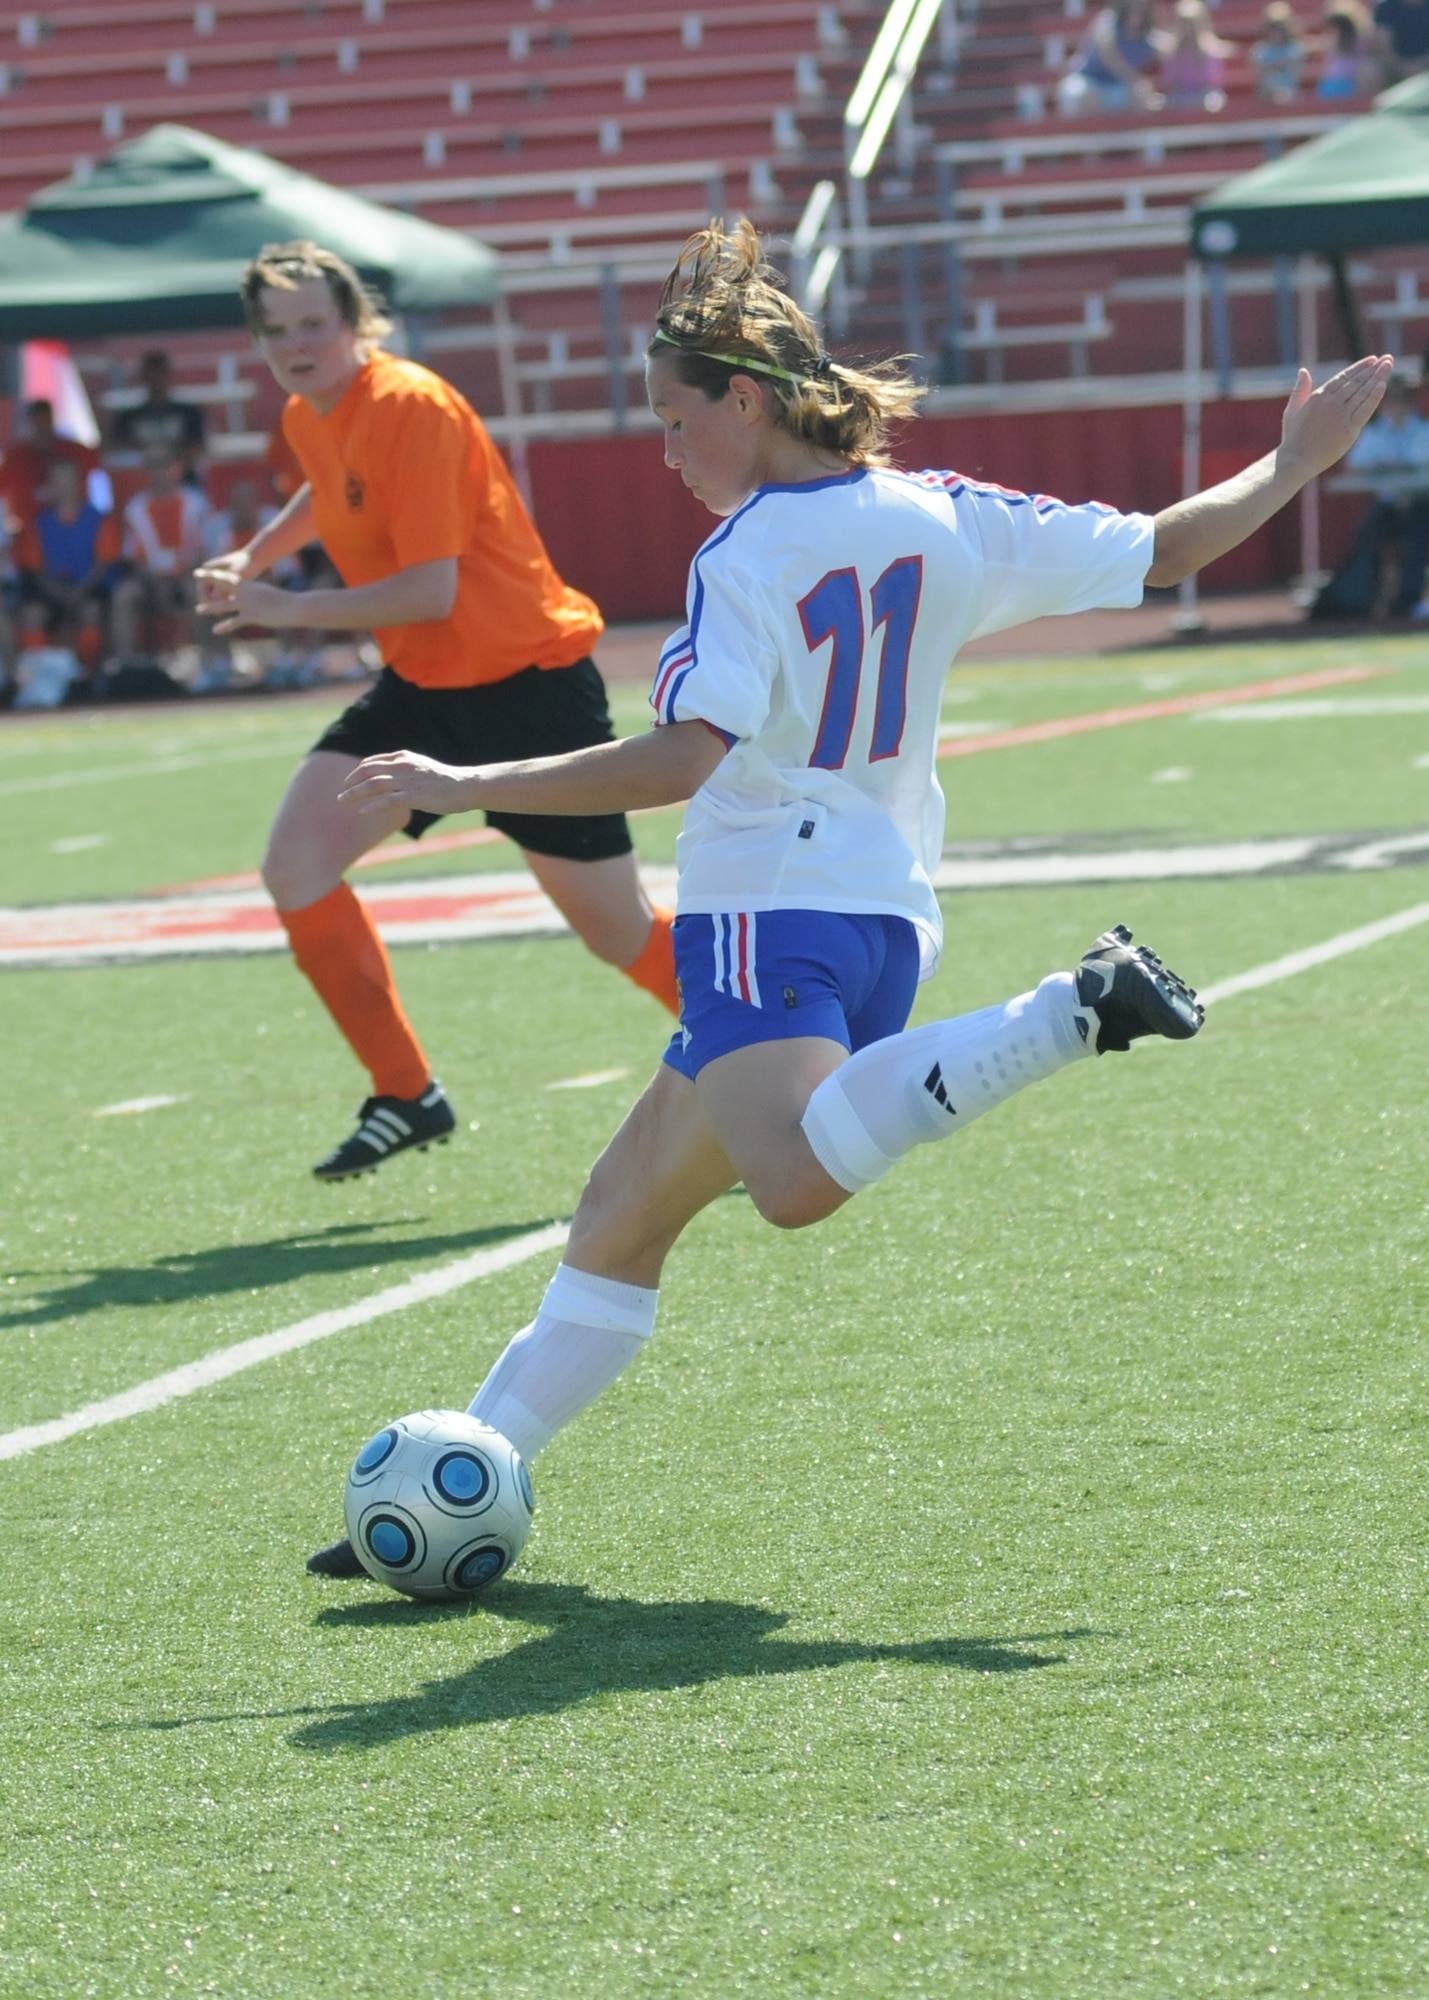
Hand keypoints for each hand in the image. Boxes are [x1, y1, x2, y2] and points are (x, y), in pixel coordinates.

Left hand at [194, 563, 300, 634]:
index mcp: (248, 585)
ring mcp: (248, 604)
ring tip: (198, 609)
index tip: (200, 571)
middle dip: (207, 582)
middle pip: (222, 586)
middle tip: (194, 577)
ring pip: (225, 605)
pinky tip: (215, 630)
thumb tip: (245, 596)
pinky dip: (225, 626)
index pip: (226, 578)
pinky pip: (235, 621)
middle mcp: (246, 592)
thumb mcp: (264, 594)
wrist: (293, 606)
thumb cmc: (282, 601)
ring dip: (210, 607)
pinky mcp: (253, 615)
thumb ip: (252, 594)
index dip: (212, 574)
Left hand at [338, 750, 476, 816]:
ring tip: (342, 801)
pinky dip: (372, 806)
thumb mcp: (422, 768)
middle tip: (341, 794)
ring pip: (372, 785)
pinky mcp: (413, 796)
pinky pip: (386, 801)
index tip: (351, 781)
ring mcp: (407, 781)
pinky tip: (363, 812)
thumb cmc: (447, 780)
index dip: (358, 772)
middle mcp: (402, 766)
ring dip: (354, 793)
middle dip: (351, 782)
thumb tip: (394, 780)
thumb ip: (406, 771)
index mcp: (403, 757)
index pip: (373, 762)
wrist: (466, 786)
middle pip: (367, 771)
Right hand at [1279, 356, 1394, 480]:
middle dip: (1373, 369)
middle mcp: (1332, 402)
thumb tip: (1303, 370)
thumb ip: (1300, 389)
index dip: (1359, 367)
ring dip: (1378, 377)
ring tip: (1389, 365)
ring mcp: (1341, 415)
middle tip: (1387, 358)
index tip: (1372, 359)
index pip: (1344, 377)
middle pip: (1357, 382)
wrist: (1296, 460)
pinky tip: (1382, 385)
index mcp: (1319, 396)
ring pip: (1363, 392)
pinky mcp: (1349, 429)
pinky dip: (1374, 397)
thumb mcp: (1292, 409)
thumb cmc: (1293, 438)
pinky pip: (1365, 410)